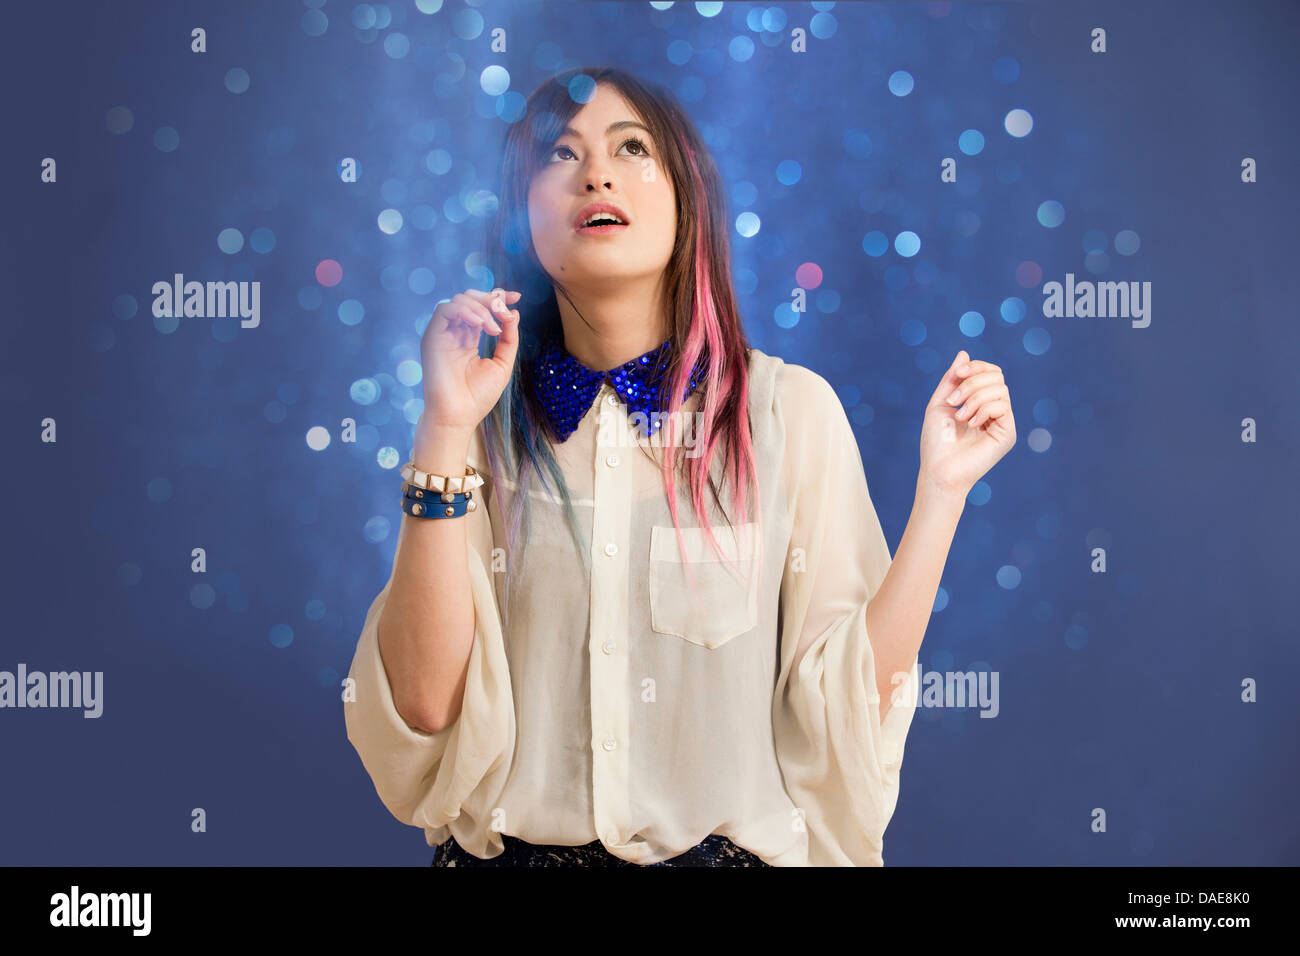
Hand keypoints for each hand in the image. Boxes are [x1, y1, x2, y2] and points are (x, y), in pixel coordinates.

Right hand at [421, 287, 521, 432]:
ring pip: (459, 300)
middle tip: (504, 312)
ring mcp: (443, 334)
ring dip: (481, 308)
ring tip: (493, 328)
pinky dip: (466, 311)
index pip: (481, 308)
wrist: (458, 416)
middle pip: (470, 299)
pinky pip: (445, 310)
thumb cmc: (477, 396)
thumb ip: (509, 338)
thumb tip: (514, 312)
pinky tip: (482, 325)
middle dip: (491, 299)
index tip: (517, 297)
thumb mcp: (502, 364)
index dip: (499, 298)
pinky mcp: (432, 337)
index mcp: (468, 339)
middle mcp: (454, 333)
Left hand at [918, 350, 1015, 498]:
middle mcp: (994, 410)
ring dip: (974, 398)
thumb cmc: (936, 442)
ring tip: (960, 417)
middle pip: (996, 376)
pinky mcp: (1007, 434)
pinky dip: (983, 409)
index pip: (990, 372)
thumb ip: (952, 379)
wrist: (938, 470)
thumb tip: (964, 353)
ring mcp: (1002, 422)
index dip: (976, 367)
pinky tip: (970, 424)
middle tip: (953, 401)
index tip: (958, 374)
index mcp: (980, 402)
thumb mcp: (940, 403)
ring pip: (1000, 389)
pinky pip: (1003, 406)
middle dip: (972, 382)